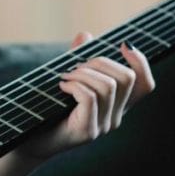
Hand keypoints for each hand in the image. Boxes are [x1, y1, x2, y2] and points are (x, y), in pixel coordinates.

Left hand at [18, 33, 154, 160]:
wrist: (29, 140)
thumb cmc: (47, 109)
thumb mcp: (66, 80)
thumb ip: (78, 59)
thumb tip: (86, 35)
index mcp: (116, 105)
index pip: (145, 84)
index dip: (140, 62)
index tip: (123, 45)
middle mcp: (115, 117)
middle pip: (127, 78)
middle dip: (100, 62)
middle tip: (75, 65)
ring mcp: (103, 126)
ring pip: (108, 86)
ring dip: (83, 73)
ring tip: (65, 76)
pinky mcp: (87, 131)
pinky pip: (89, 97)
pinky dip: (74, 85)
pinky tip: (61, 86)